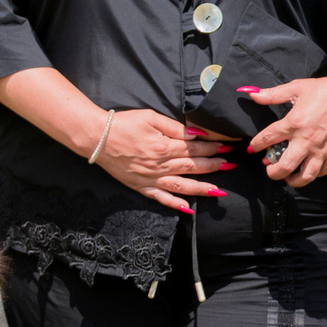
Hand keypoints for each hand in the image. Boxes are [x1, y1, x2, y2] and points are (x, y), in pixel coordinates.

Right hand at [92, 108, 231, 213]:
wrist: (96, 138)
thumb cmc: (123, 123)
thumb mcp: (151, 117)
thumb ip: (175, 127)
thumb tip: (196, 134)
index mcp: (163, 146)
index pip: (194, 147)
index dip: (212, 147)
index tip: (226, 147)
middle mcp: (160, 165)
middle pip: (192, 166)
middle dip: (213, 165)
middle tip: (230, 165)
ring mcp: (150, 178)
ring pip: (182, 186)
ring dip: (202, 188)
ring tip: (218, 191)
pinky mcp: (140, 187)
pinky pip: (161, 198)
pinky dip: (175, 204)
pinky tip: (188, 208)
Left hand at [238, 75, 326, 186]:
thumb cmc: (324, 90)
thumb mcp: (296, 88)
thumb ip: (272, 94)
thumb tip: (252, 94)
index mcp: (294, 123)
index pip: (267, 138)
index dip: (256, 144)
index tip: (252, 148)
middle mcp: (306, 140)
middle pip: (284, 166)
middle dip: (272, 172)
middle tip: (269, 168)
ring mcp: (321, 149)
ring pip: (305, 176)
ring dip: (293, 180)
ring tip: (288, 177)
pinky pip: (322, 171)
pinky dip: (313, 174)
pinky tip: (307, 169)